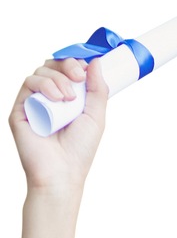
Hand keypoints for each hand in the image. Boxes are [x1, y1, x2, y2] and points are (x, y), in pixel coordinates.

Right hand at [6, 56, 108, 194]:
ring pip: (39, 72)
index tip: (85, 70)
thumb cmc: (80, 152)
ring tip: (68, 98)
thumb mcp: (97, 118)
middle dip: (66, 66)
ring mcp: (31, 104)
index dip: (73, 64)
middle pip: (51, 67)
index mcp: (65, 102)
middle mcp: (47, 100)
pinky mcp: (18, 110)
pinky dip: (43, 84)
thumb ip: (98, 90)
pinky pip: (27, 83)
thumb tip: (96, 62)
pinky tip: (56, 97)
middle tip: (78, 77)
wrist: (62, 175)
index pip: (65, 71)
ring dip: (56, 78)